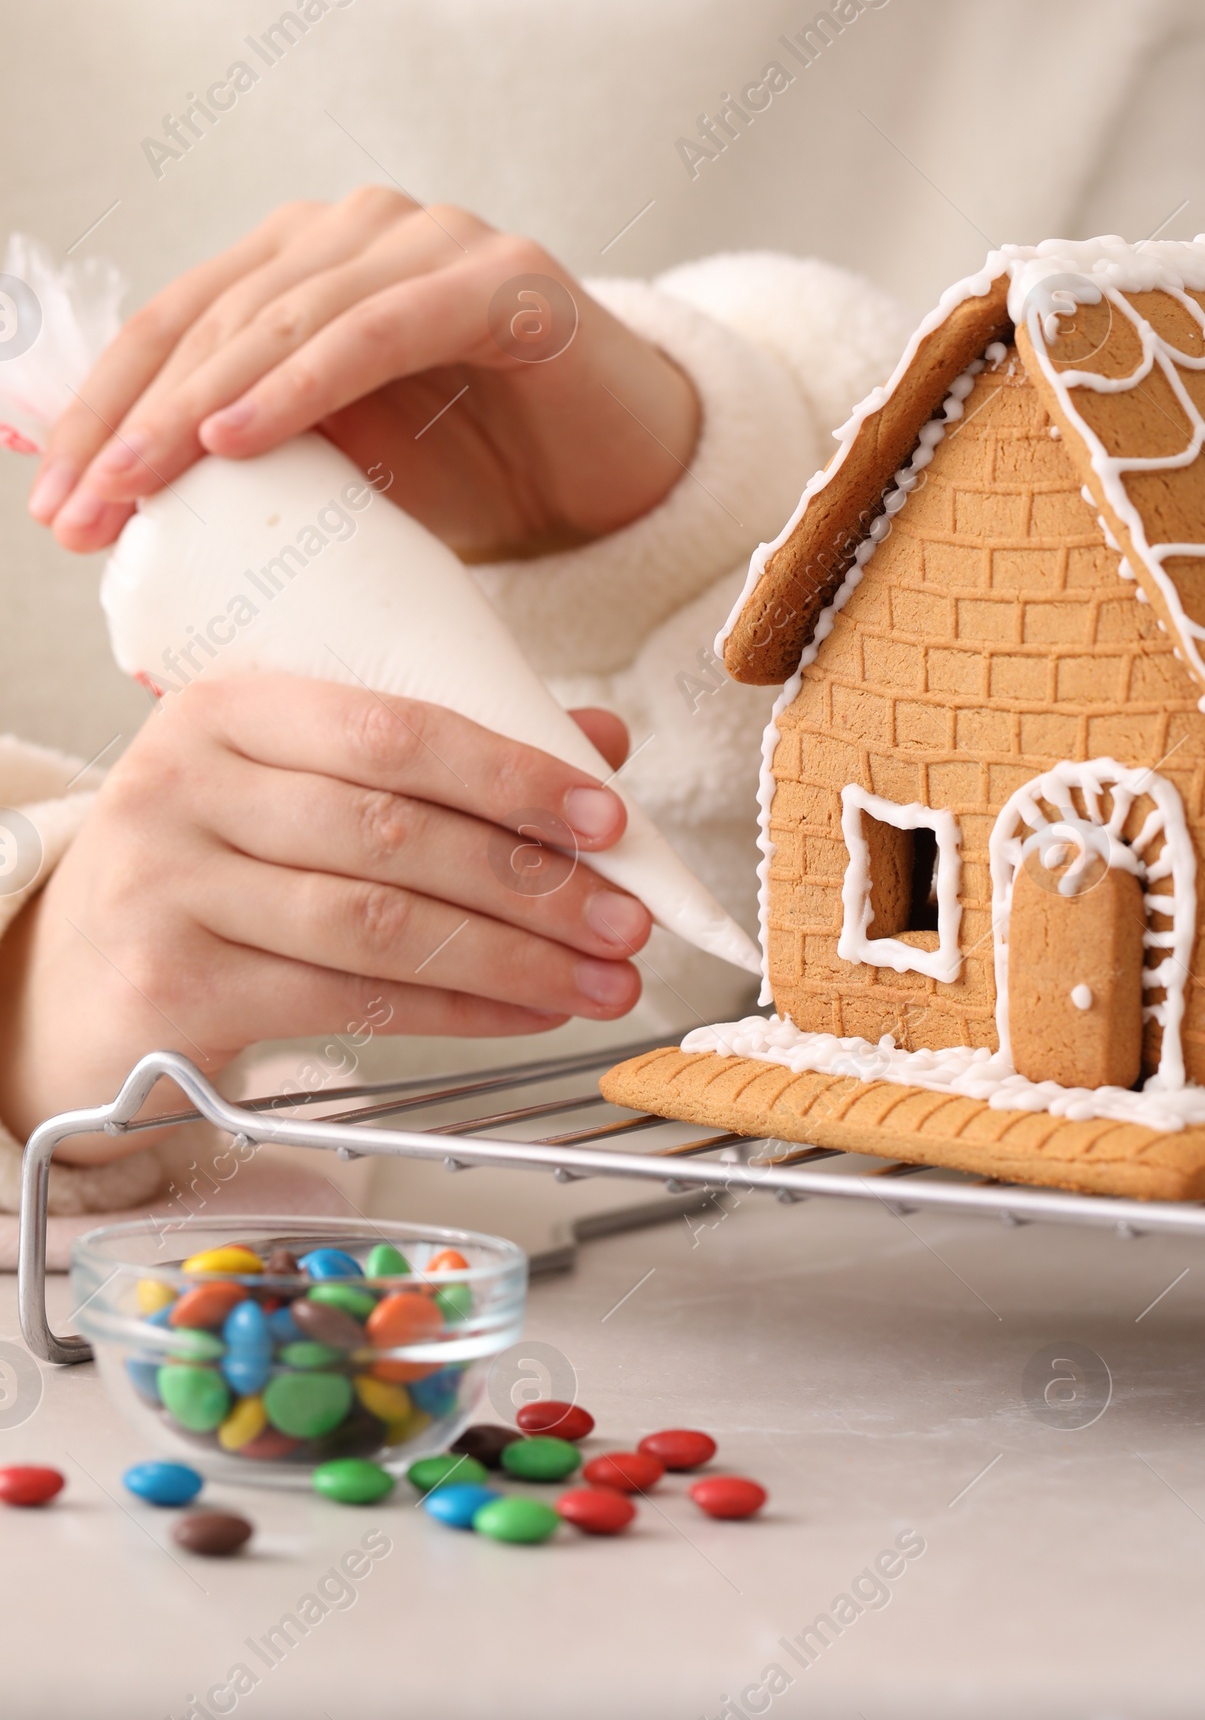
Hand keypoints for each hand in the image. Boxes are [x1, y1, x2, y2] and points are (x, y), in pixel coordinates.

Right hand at [0, 675, 649, 1157]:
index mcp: (229, 706)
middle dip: (533, 882)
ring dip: (512, 957)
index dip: (511, 774)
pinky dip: (455, 1010)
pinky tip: (523, 1012)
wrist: (64, 982)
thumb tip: (600, 743)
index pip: (394, 730)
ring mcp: (166, 886)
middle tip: (626, 919)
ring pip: (377, 922)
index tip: (607, 816)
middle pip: (395, 830)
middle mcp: (185, 782)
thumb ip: (439, 760)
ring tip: (599, 978)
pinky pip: (345, 1000)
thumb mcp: (301, 789)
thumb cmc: (212, 871)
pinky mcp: (168, 986)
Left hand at [29, 189, 699, 558]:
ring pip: (286, 314)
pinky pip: (381, 326)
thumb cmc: (476, 474)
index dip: (102, 408)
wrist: (624, 482)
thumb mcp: (336, 473)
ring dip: (200, 405)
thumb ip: (239, 460)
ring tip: (141, 484)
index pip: (176, 323)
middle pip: (217, 316)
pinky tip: (240, 436)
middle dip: (135, 420)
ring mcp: (433, 240)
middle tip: (82, 512)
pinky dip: (304, 383)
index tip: (53, 500)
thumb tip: (100, 491)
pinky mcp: (503, 276)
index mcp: (303, 261)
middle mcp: (359, 229)